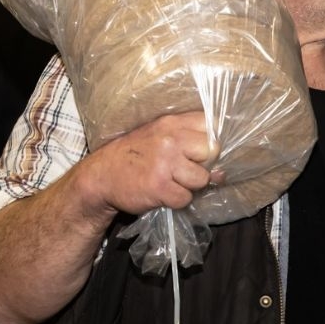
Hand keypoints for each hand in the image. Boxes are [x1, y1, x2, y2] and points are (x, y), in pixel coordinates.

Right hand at [80, 111, 220, 218]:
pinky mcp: (159, 187)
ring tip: (171, 182)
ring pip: (201, 179)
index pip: (210, 125)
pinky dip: (176, 200)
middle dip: (202, 164)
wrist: (102, 176)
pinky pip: (185, 198)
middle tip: (183, 170)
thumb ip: (191, 146)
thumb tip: (222, 172)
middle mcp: (171, 139)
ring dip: (189, 186)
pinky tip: (162, 193)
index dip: (208, 142)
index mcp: (171, 123)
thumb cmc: (136, 156)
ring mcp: (165, 163)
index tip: (197, 151)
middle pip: (212, 151)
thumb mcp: (160, 138)